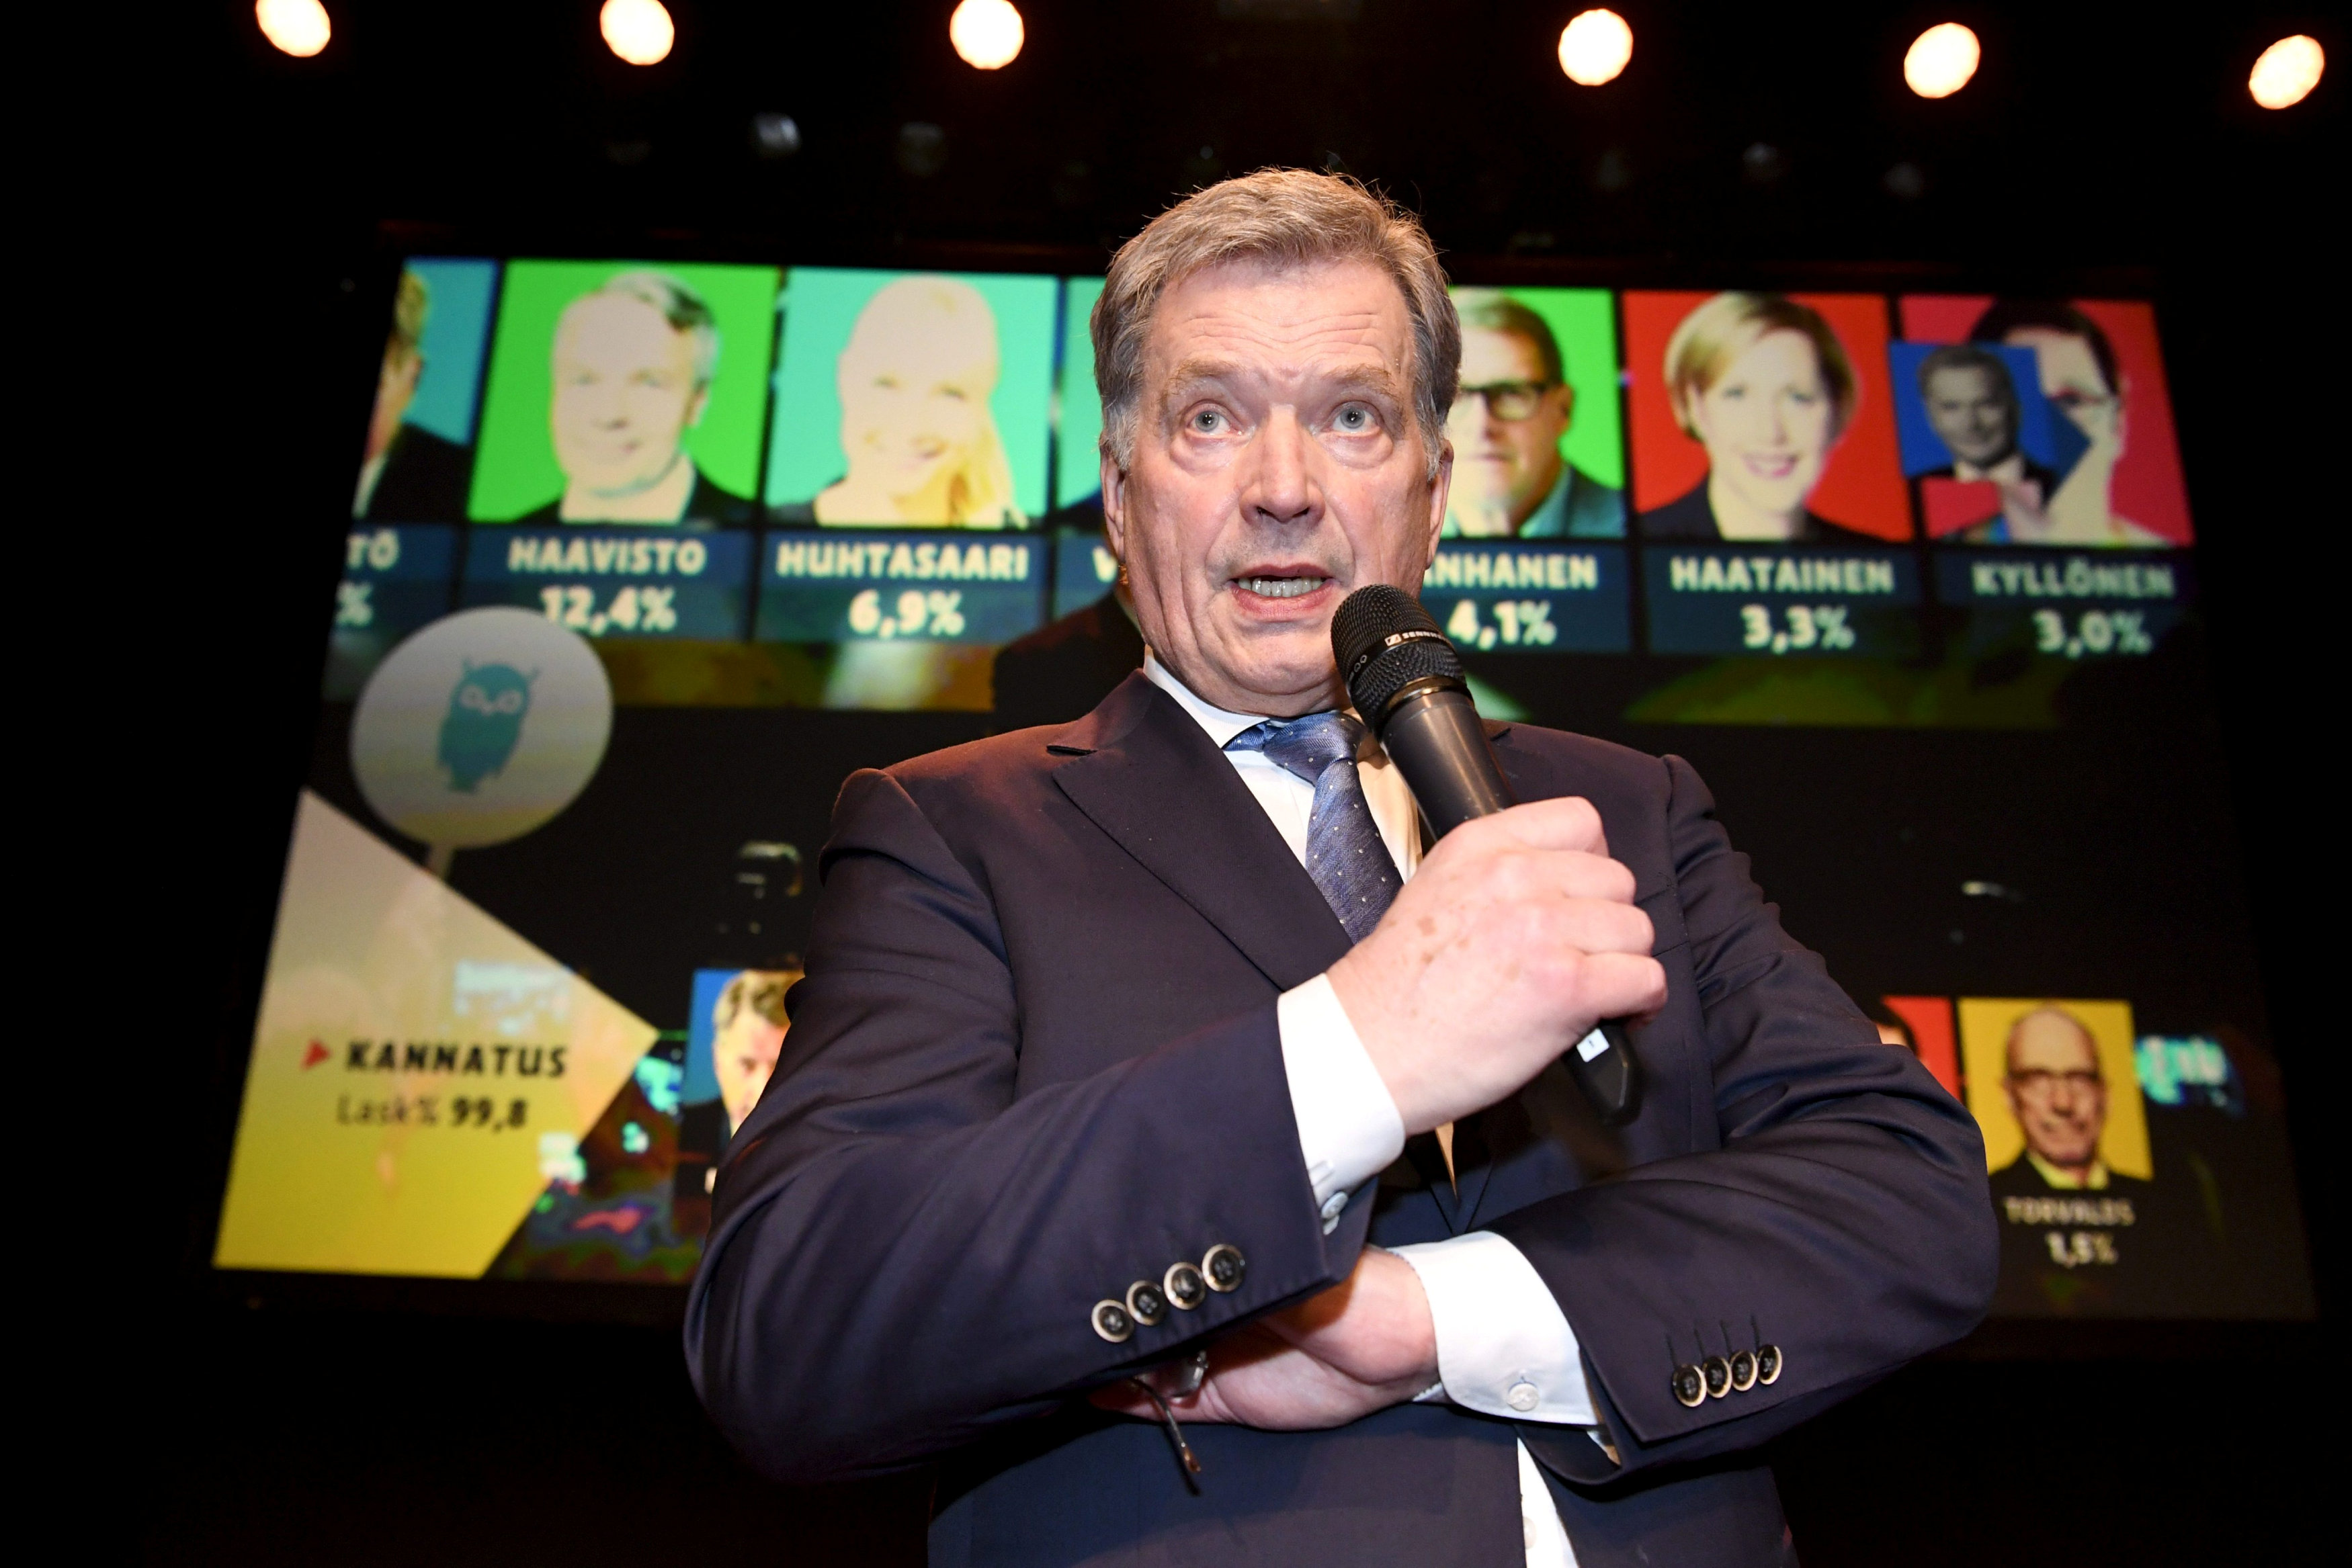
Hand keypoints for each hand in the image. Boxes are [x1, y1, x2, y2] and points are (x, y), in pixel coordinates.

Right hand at [1090, 1250, 1437, 1430]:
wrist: (1403, 1352)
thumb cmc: (1359, 1293)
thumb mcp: (1301, 1270)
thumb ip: (1251, 1271)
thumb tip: (1200, 1261)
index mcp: (1229, 1264)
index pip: (1165, 1259)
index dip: (1127, 1260)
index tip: (1083, 1255)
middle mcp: (1212, 1305)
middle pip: (1146, 1308)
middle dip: (1108, 1308)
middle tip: (1060, 1305)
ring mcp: (1210, 1353)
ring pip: (1146, 1356)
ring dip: (1110, 1355)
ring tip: (1062, 1346)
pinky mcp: (1219, 1396)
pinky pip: (1164, 1401)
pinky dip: (1127, 1398)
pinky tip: (1090, 1389)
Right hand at [1327, 796, 1665, 1133]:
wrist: (1370, 1049)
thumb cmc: (1396, 990)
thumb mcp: (1436, 889)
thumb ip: (1496, 874)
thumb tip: (1559, 889)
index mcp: (1481, 845)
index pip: (1581, 821)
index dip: (1592, 863)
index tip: (1581, 897)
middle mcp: (1516, 876)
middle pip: (1617, 879)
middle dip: (1607, 922)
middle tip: (1584, 955)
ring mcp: (1544, 928)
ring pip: (1637, 928)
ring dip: (1625, 962)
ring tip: (1596, 989)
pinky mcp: (1567, 985)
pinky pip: (1645, 979)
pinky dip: (1640, 1002)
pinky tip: (1616, 1015)